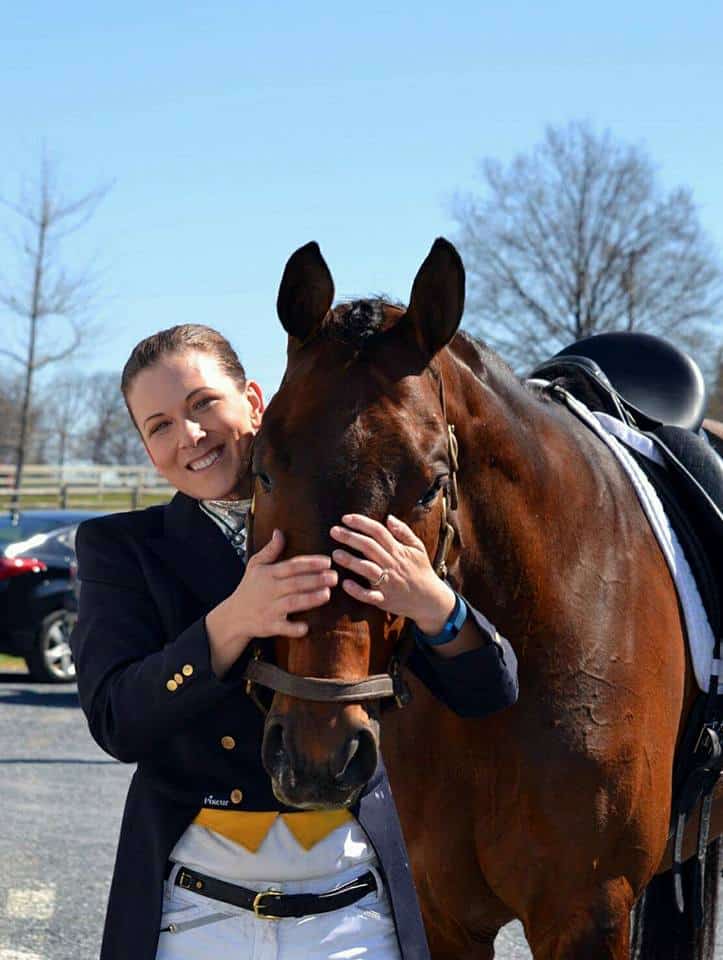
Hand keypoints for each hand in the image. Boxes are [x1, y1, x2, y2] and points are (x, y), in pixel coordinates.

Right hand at [206, 530, 335, 676]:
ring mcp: (269, 609)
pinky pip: (283, 627)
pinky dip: (294, 628)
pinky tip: (306, 627)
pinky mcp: (269, 626)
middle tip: (335, 577)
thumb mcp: (255, 565)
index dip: (309, 563)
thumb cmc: (249, 587)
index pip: (291, 566)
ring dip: (310, 600)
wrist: (234, 615)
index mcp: (268, 574)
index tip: (327, 561)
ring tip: (327, 594)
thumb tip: (279, 532)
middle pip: (295, 583)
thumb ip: (270, 550)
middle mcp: (270, 590)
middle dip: (316, 580)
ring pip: (292, 603)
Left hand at [330, 514, 454, 634]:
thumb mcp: (418, 548)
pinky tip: (345, 583)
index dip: (362, 523)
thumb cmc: (421, 571)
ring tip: (335, 554)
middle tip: (333, 531)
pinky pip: (369, 596)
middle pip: (369, 547)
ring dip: (351, 561)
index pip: (378, 532)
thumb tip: (388, 517)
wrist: (430, 600)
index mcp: (399, 551)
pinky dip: (357, 590)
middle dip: (350, 538)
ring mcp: (388, 583)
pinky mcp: (384, 600)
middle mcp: (392, 565)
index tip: (345, 518)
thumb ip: (404, 532)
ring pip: (367, 569)